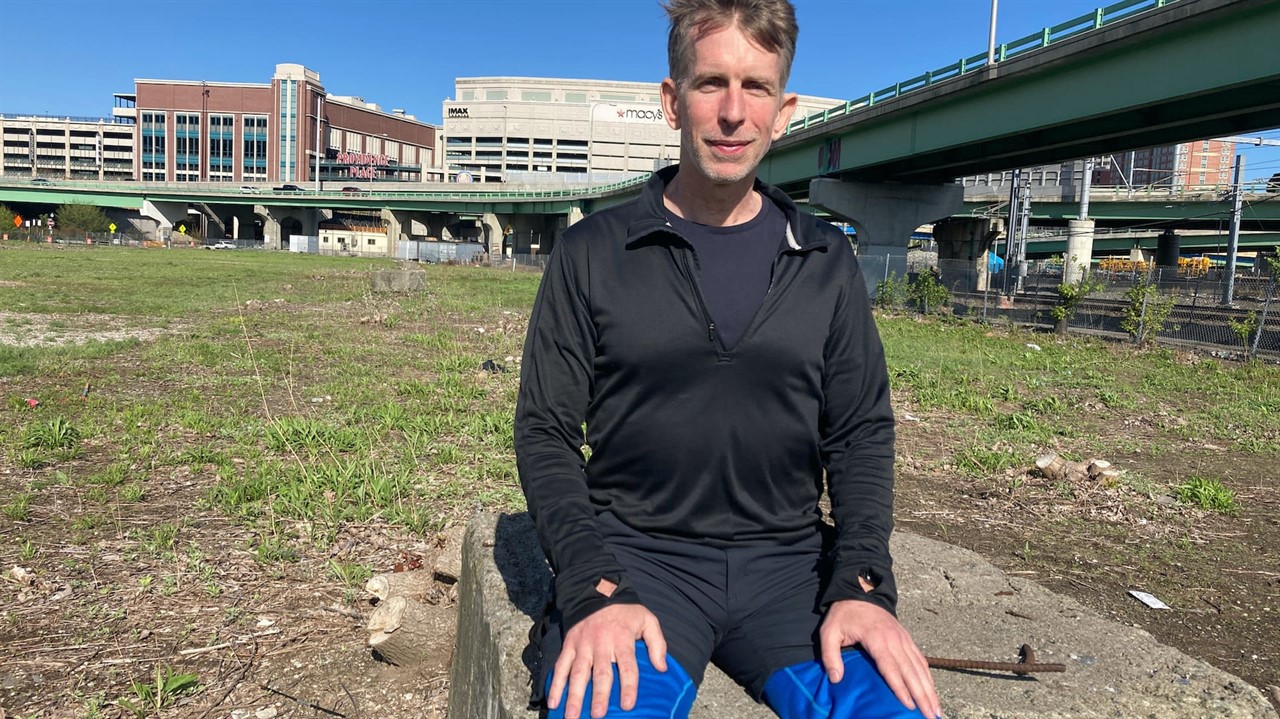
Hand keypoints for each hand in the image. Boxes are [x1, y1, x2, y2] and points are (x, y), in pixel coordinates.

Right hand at [548, 581, 667, 718]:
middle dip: (599, 695)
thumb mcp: (647, 620)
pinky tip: (553, 702)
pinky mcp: (569, 645)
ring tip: (571, 716)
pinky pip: (561, 666)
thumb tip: (662, 668)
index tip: (627, 705)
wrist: (597, 591)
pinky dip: (556, 684)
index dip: (628, 686)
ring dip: (574, 696)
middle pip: (600, 673)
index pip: (627, 666)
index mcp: (622, 639)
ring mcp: (582, 645)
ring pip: (578, 673)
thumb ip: (657, 643)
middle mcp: (601, 644)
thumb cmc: (626, 612)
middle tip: (597, 715)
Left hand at [819, 597, 940, 718]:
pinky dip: (928, 677)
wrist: (860, 592)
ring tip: (936, 710)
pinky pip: (920, 660)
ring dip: (930, 689)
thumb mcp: (829, 631)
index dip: (900, 687)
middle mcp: (894, 640)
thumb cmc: (844, 615)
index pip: (890, 667)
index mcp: (876, 639)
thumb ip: (830, 655)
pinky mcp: (907, 639)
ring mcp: (903, 639)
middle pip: (910, 671)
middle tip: (931, 716)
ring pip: (920, 668)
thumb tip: (835, 679)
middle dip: (922, 695)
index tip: (909, 705)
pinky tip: (932, 691)